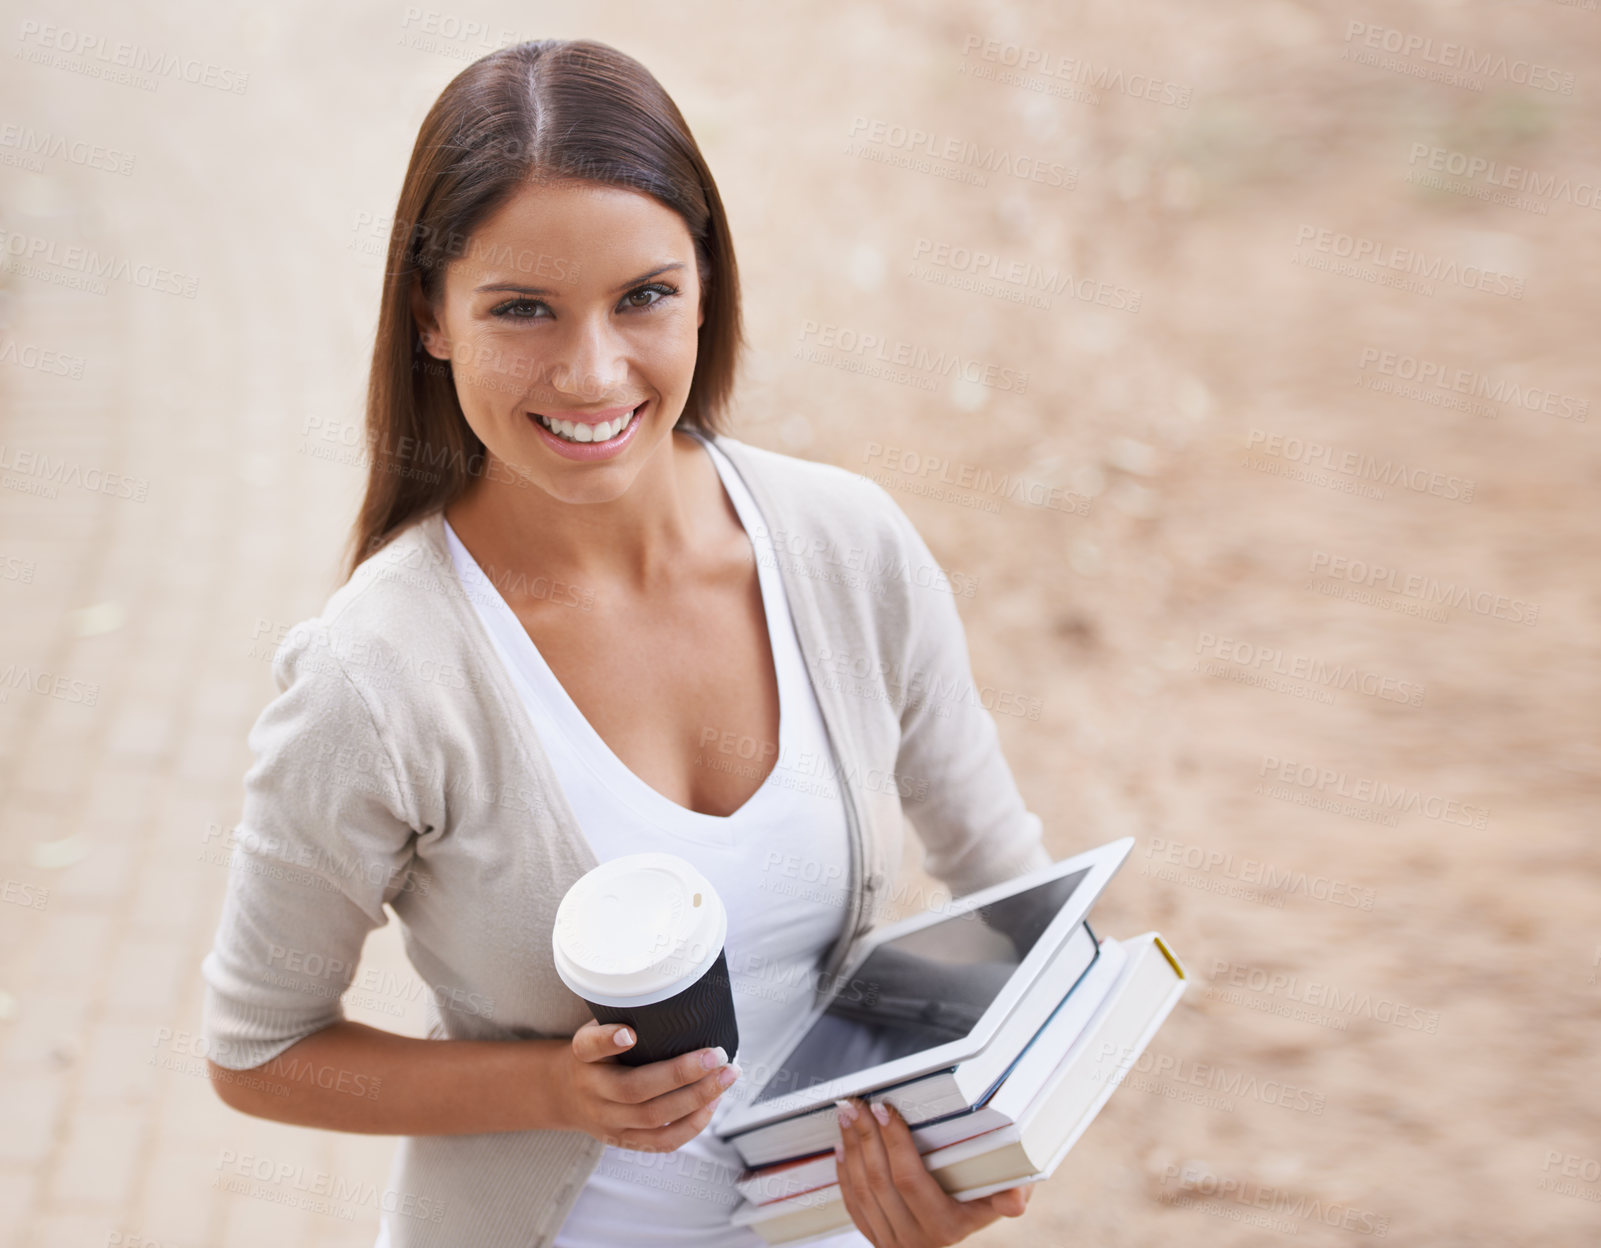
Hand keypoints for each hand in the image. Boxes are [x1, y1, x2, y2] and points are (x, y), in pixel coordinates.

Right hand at [549, 1020, 739, 1151]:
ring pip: (654, 1118)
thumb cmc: (598, 1053)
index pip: (589, 1046)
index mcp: (582, 1055)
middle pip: (634, 1089)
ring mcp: (608, 1121)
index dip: (608, 1040)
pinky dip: (692, 1124)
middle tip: (717, 1055)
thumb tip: (682, 998)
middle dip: (682, 1073)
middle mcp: (593, 1091)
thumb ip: (627, 1016)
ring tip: (727, 1076)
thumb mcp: (598, 1028)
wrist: (567, 1094)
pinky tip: (713, 1103)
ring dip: (697, 1098)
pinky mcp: (624, 1141)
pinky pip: (662, 1142)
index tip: (630, 1032)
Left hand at [834, 1098, 1033, 1246]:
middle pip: (879, 1181)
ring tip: (847, 1116)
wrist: (960, 1232)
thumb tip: (1015, 1198)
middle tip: (856, 1103)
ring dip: (851, 1149)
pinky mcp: (877, 1239)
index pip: (910, 1180)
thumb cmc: (986, 1204)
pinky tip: (843, 1146)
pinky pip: (853, 1205)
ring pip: (861, 1191)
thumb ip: (1011, 1196)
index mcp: (945, 1227)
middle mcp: (915, 1242)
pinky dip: (844, 1172)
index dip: (894, 1143)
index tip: (885, 1109)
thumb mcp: (1002, 1198)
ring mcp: (891, 1243)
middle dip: (865, 1136)